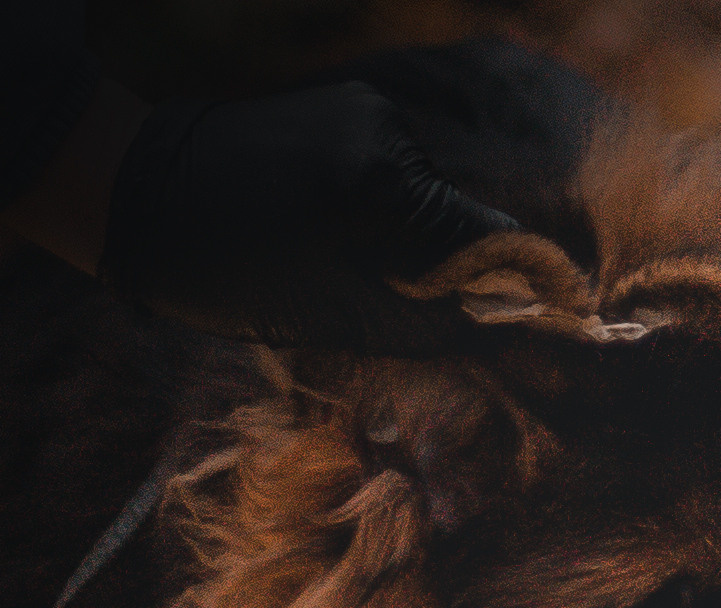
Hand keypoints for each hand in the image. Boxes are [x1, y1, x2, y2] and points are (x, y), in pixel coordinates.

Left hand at [100, 80, 519, 352]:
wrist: (132, 193)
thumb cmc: (224, 269)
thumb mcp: (336, 315)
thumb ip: (428, 322)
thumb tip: (500, 330)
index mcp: (387, 184)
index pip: (494, 237)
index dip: (515, 286)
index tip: (531, 324)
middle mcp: (387, 134)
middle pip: (461, 217)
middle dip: (447, 266)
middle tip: (399, 304)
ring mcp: (366, 111)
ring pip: (427, 196)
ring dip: (408, 238)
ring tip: (346, 263)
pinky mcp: (346, 106)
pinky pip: (394, 172)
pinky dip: (381, 209)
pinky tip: (331, 225)